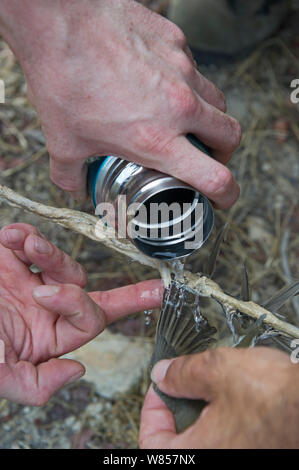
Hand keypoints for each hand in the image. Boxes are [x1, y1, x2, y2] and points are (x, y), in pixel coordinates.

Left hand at [0, 0, 240, 206]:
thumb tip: (76, 188)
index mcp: (156, 139)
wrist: (58, 21)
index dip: (227, 194)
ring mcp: (181, 69)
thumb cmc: (61, 81)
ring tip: (185, 122)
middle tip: (204, 157)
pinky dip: (185, 84)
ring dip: (209, 118)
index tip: (222, 197)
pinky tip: (159, 84)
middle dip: (223, 153)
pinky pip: (194, 68)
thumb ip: (71, 175)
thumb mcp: (64, 143)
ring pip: (217, 100)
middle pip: (230, 136)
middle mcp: (179, 106)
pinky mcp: (175, 41)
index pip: (215, 177)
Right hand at [0, 223, 162, 404]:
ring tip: (25, 247)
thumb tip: (78, 371)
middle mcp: (42, 308)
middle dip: (129, 295)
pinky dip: (23, 237)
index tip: (47, 294)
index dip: (83, 306)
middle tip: (158, 291)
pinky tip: (9, 239)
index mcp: (45, 336)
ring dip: (48, 252)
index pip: (89, 323)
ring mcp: (26, 281)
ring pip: (61, 263)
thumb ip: (34, 384)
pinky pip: (30, 242)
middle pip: (90, 295)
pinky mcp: (8, 260)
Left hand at [140, 347, 298, 448]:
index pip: (152, 444)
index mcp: (200, 454)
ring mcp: (238, 456)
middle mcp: (217, 461)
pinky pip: (228, 441)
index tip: (161, 388)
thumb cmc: (279, 398)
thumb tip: (162, 375)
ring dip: (203, 413)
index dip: (151, 410)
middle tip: (186, 384)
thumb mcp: (219, 371)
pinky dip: (224, 421)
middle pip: (179, 441)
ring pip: (205, 440)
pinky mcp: (256, 450)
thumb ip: (182, 373)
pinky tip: (236, 399)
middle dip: (180, 408)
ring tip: (215, 388)